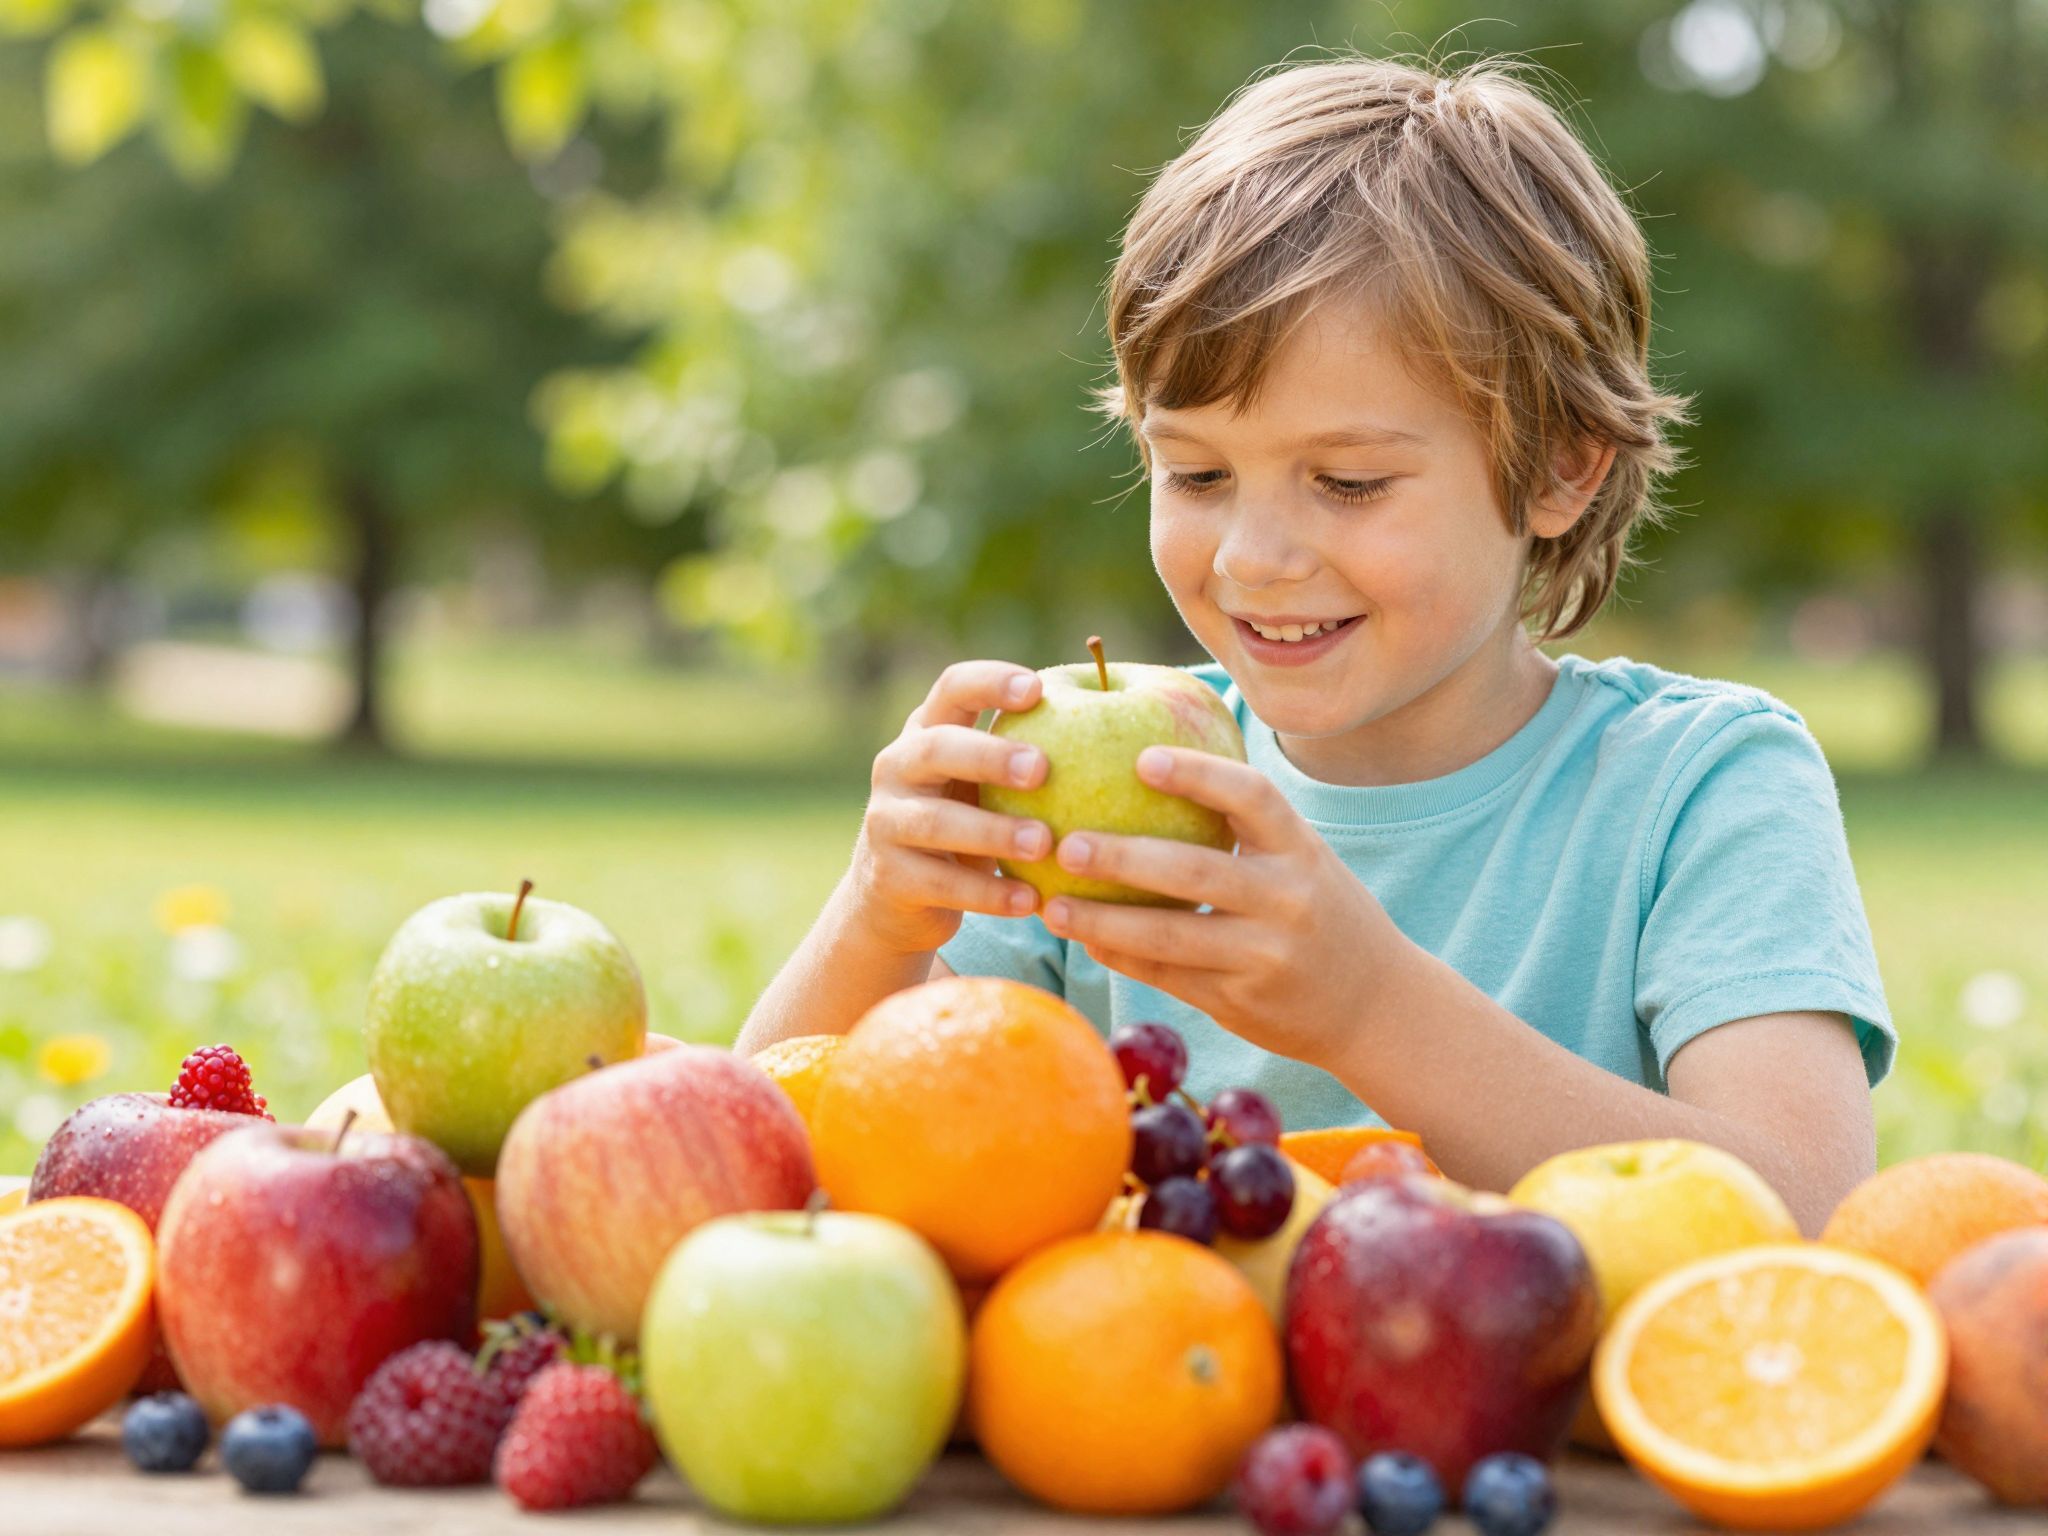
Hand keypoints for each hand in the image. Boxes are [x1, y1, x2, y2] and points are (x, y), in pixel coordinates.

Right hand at [848, 660, 1052, 955]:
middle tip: (1042, 769)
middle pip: (936, 748)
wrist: (900, 897)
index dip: (990, 682)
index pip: (952, 688)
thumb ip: (1026, 756)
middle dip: (989, 755)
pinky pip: (941, 883)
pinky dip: (989, 893)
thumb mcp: (985, 784)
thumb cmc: (968, 822)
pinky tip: (1032, 900)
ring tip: (1044, 844)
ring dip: (993, 832)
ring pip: (936, 821)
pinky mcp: (889, 875)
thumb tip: (1128, 727)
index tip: (1038, 690)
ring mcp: (886, 821)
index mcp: (926, 731)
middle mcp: (897, 767)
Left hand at [1038, 746, 1403, 1071]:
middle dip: (1121, 857)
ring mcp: (1264, 956)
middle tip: (1065, 843)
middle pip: (1194, 871)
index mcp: (1302, 852)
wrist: (1377, 1009)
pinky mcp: (1241, 1002)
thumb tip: (1149, 770)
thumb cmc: (1321, 915)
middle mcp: (1287, 900)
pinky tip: (1087, 939)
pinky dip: (1121, 956)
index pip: (1252, 797)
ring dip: (1102, 921)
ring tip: (1052, 905)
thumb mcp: (1303, 861)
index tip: (1143, 759)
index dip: (1198, 774)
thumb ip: (1246, 829)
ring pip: (1169, 936)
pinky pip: (1167, 977)